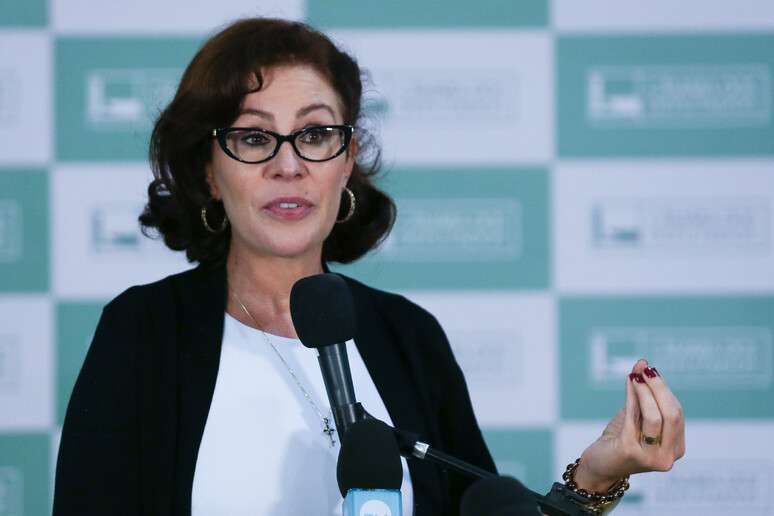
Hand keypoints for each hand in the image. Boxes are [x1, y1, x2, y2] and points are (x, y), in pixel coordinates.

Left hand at [572, 359, 685, 491]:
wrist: (599, 466)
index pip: (677, 413)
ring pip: (655, 416)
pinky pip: (633, 418)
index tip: (650, 368)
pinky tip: (629, 383)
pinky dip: (632, 397)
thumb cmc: (619, 440)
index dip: (664, 389)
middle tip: (644, 369)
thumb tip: (643, 364)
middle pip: (672, 415)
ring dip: (645, 391)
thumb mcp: (636, 416)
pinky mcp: (630, 451)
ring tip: (635, 374)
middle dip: (658, 388)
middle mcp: (668, 456)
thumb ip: (642, 395)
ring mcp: (651, 457)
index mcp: (676, 448)